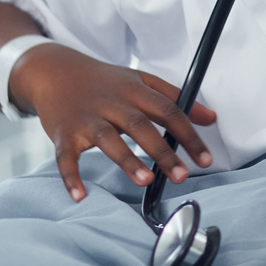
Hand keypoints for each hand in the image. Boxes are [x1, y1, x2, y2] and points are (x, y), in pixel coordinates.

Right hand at [9, 44, 217, 201]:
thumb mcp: (140, 81)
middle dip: (163, 152)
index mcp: (133, 90)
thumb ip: (175, 97)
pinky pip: (65, 157)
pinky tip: (80, 195)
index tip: (204, 159)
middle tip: (182, 176)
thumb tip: (211, 118)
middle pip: (140, 126)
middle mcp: (111, 103)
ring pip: (107, 139)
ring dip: (126, 160)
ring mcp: (86, 119)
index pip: (167, 110)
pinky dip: (71, 176)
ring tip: (145, 181)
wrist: (53, 70)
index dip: (188, 134)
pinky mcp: (63, 134)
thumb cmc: (103, 81)